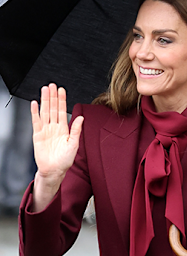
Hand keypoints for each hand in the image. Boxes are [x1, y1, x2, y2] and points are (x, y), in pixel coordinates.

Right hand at [30, 84, 82, 210]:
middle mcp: (54, 127)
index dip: (62, 100)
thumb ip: (77, 130)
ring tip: (44, 90)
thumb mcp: (74, 144)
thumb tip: (81, 117)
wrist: (54, 170)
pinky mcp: (37, 135)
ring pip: (45, 112)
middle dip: (52, 96)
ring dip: (45, 101)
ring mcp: (45, 130)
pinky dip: (35, 112)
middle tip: (51, 85)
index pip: (63, 111)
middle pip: (53, 108)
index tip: (61, 90)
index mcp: (64, 129)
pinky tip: (35, 103)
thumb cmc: (65, 160)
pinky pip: (36, 122)